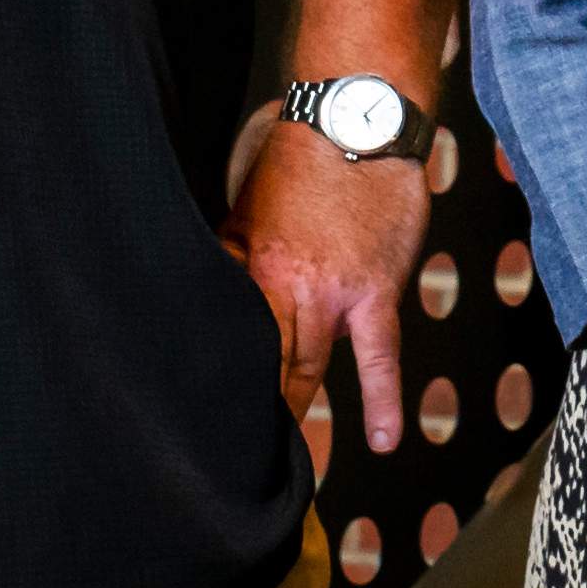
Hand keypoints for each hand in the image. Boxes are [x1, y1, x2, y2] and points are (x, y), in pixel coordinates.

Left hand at [228, 120, 434, 452]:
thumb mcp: (245, 211)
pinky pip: (379, 354)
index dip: (221, 385)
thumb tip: (208, 297)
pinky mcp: (377, 292)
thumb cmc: (298, 163)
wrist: (357, 127)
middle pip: (269, 364)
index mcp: (254, 270)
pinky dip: (379, 399)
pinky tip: (381, 439)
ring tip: (285, 460)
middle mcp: (293, 290)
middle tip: (235, 456)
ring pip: (312, 366)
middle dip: (254, 409)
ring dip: (297, 408)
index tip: (205, 422)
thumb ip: (232, 260)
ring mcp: (336, 295)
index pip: (234, 342)